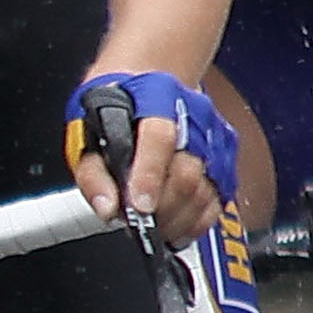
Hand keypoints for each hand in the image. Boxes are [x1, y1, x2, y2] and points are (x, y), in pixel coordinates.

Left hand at [71, 70, 236, 247]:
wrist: (143, 86)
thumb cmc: (114, 112)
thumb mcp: (88, 133)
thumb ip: (93, 174)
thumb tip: (107, 208)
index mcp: (155, 100)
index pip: (159, 138)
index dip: (150, 176)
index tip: (140, 206)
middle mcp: (192, 118)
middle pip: (187, 173)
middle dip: (162, 209)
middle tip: (142, 223)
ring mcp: (212, 140)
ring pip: (204, 191)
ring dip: (176, 219)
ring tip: (154, 226)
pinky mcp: (224, 162)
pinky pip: (216, 202)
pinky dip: (195, 222)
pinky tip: (175, 226)